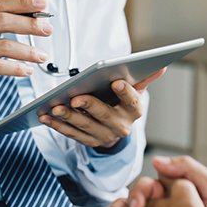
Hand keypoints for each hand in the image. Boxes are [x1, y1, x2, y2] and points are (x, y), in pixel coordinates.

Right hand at [0, 0, 52, 102]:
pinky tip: (26, 70)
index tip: (41, 4)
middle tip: (47, 29)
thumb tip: (22, 16)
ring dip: (28, 51)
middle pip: (4, 20)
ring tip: (41, 56)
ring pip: (5, 45)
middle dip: (31, 23)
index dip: (22, 2)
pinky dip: (16, 68)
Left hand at [38, 68, 165, 147]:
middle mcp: (120, 126)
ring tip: (54, 107)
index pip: (131, 101)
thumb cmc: (122, 104)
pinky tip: (45, 116)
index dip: (125, 92)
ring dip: (67, 117)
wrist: (117, 130)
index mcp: (133, 110)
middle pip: (103, 114)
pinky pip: (71, 134)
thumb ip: (144, 78)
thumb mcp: (134, 92)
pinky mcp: (88, 141)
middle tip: (75, 98)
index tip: (116, 81)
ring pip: (84, 126)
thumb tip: (161, 65)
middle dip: (88, 106)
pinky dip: (57, 125)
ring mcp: (103, 136)